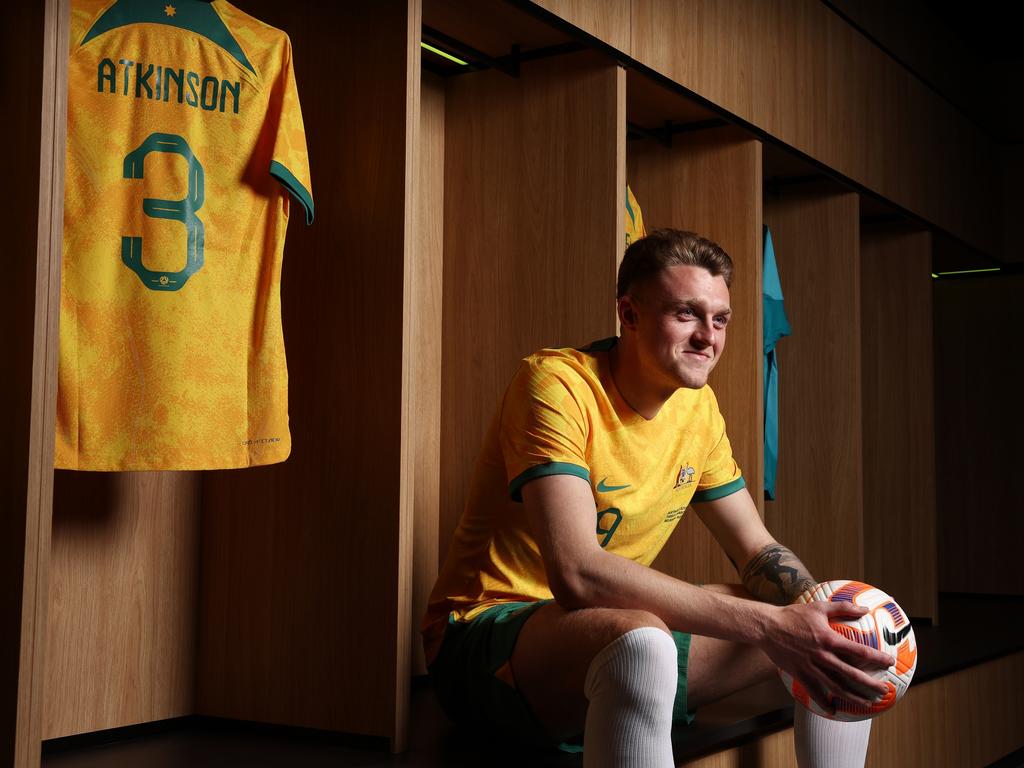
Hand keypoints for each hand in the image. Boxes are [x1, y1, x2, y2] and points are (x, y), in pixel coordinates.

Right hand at [759, 601, 894, 713]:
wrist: (767, 627)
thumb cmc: (793, 615)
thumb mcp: (819, 607)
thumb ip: (843, 607)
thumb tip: (865, 608)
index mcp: (829, 639)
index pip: (859, 651)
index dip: (876, 658)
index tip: (889, 663)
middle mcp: (823, 656)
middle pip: (852, 674)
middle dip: (870, 684)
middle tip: (884, 691)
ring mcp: (811, 667)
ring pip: (836, 687)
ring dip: (853, 696)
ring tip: (867, 703)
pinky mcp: (799, 674)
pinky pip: (814, 692)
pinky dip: (824, 703)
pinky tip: (833, 710)